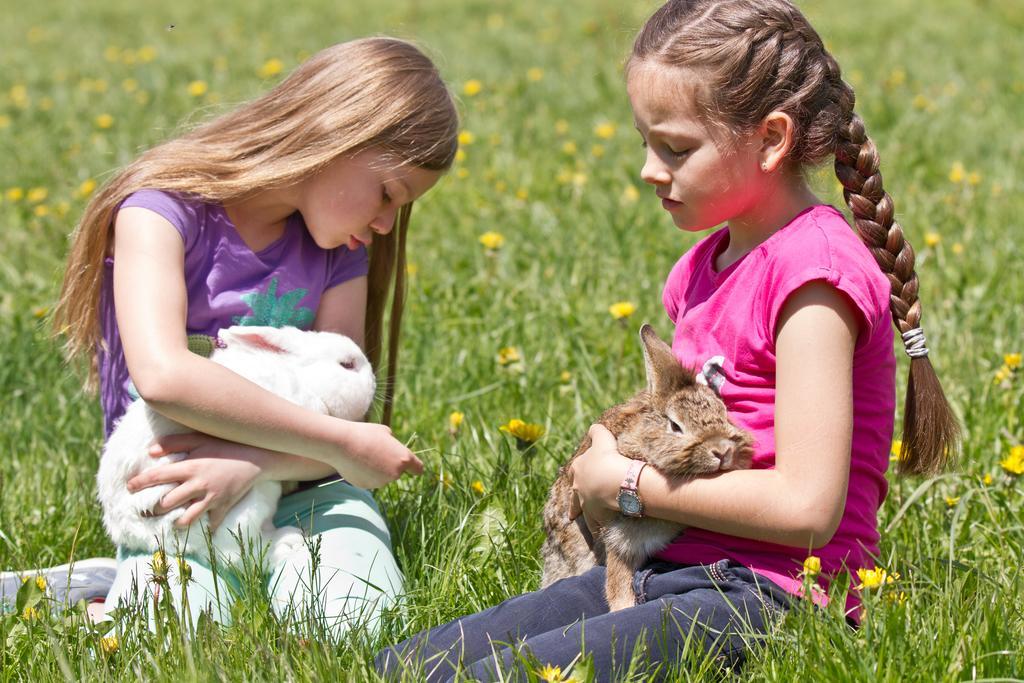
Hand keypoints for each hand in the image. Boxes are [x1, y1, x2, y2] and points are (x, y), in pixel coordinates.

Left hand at [127, 432, 265, 528]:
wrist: (257, 456)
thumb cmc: (226, 444)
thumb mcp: (200, 438)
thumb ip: (173, 443)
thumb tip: (149, 452)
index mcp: (189, 468)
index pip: (157, 477)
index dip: (139, 483)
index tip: (129, 488)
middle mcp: (197, 485)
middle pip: (167, 503)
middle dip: (153, 508)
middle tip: (147, 509)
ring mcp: (211, 498)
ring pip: (186, 519)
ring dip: (175, 522)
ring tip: (170, 521)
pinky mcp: (223, 506)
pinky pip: (211, 523)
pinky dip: (205, 528)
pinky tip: (200, 530)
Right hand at [334, 421, 423, 488]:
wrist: (341, 443)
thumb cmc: (364, 433)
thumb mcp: (385, 432)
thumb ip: (393, 444)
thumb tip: (393, 449)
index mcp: (403, 459)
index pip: (418, 469)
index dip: (415, 467)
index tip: (412, 466)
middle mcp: (395, 474)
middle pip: (397, 472)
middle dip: (390, 464)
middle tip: (376, 452)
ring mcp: (380, 482)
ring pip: (382, 477)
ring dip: (377, 470)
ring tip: (364, 455)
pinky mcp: (366, 486)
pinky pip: (370, 480)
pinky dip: (365, 474)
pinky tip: (356, 463)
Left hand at [568, 424, 631, 532]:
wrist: (618, 480)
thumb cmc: (610, 457)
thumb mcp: (603, 438)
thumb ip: (597, 432)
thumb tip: (593, 428)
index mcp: (578, 469)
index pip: (574, 471)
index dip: (577, 474)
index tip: (575, 478)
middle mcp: (579, 488)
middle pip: (575, 496)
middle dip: (574, 501)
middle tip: (572, 511)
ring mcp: (586, 504)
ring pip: (582, 513)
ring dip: (582, 517)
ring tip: (581, 524)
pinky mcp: (597, 516)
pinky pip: (596, 526)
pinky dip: (597, 531)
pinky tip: (597, 538)